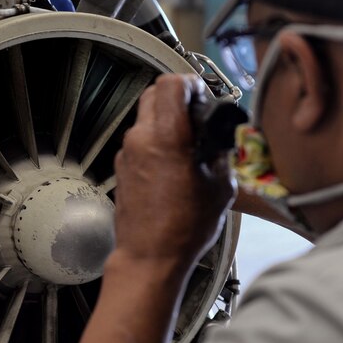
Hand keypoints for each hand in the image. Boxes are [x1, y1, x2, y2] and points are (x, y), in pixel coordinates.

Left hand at [111, 74, 236, 272]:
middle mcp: (141, 140)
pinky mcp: (122, 170)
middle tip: (198, 116)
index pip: (171, 84)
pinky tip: (174, 166)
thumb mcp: (220, 187)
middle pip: (154, 94)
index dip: (191, 84)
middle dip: (177, 99)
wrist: (150, 258)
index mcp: (166, 137)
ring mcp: (127, 155)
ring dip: (167, 122)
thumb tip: (220, 142)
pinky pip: (140, 143)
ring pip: (146, 119)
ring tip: (189, 146)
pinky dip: (157, 143)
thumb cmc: (182, 230)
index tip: (203, 96)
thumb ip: (220, 155)